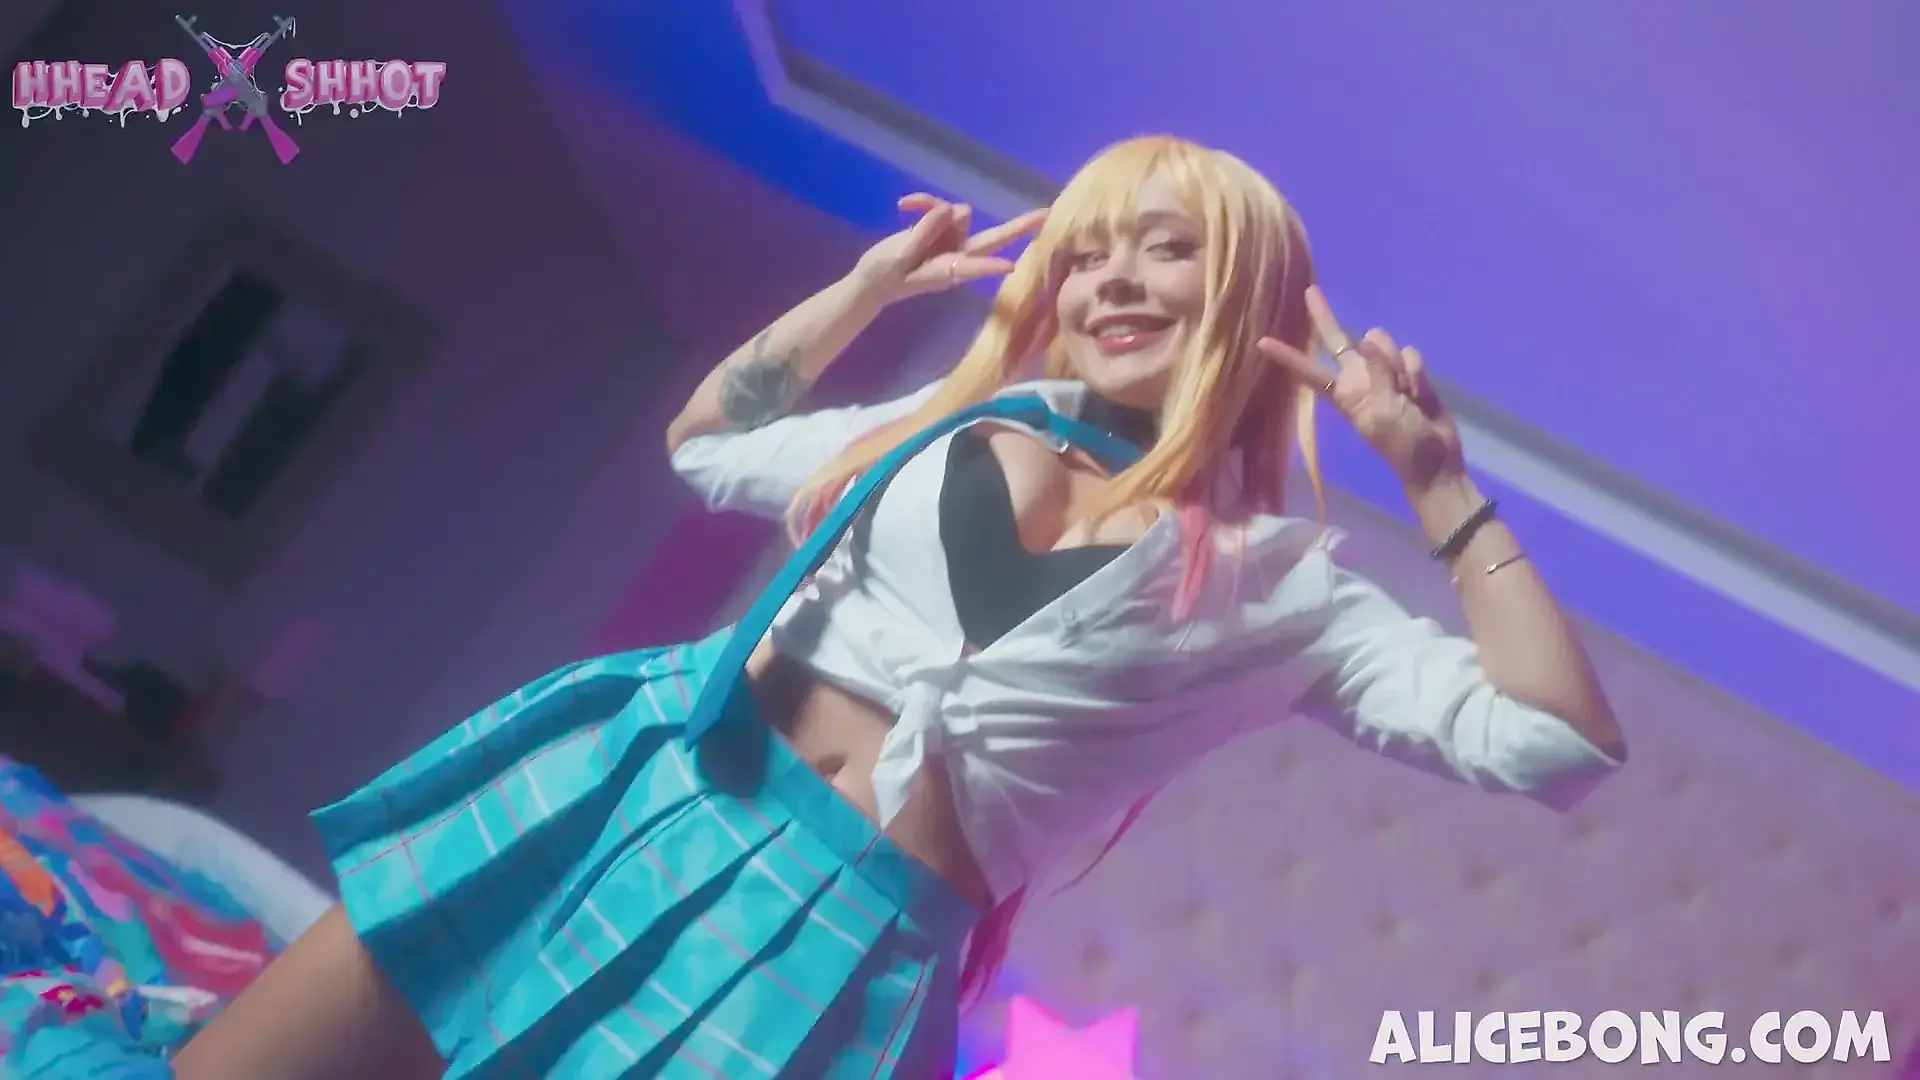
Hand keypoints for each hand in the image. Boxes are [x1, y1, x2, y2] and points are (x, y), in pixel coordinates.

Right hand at [850, 194, 1046, 305]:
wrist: (874, 278)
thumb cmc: (884, 275)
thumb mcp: (898, 258)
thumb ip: (923, 235)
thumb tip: (951, 209)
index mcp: (946, 271)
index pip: (971, 268)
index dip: (989, 267)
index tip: (1010, 267)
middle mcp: (956, 255)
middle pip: (992, 240)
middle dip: (1016, 229)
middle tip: (1045, 216)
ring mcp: (951, 241)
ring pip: (955, 212)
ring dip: (933, 206)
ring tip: (904, 206)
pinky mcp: (941, 228)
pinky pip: (939, 207)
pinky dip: (923, 203)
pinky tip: (903, 206)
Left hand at [1256, 286, 1465, 492]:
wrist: (1435, 458)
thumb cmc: (1401, 443)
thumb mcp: (1383, 413)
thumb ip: (1377, 374)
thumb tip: (1370, 338)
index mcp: (1342, 394)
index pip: (1309, 371)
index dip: (1287, 357)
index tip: (1261, 342)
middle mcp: (1357, 378)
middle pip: (1339, 340)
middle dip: (1325, 317)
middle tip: (1310, 290)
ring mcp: (1383, 372)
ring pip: (1384, 343)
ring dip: (1396, 364)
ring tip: (1406, 394)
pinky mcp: (1408, 371)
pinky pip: (1410, 354)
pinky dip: (1417, 372)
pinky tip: (1420, 393)